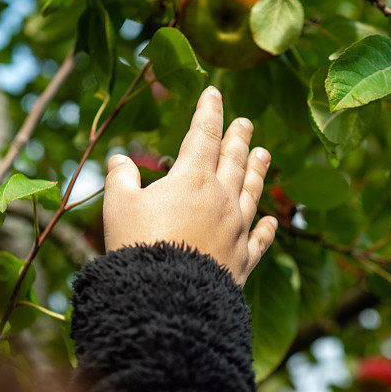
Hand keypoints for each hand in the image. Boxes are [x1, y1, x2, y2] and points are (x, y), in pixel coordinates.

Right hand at [102, 86, 277, 283]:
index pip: (204, 134)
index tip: (214, 93)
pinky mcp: (244, 259)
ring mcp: (237, 228)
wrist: (166, 298)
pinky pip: (260, 238)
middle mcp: (222, 198)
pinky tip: (271, 220)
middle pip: (234, 158)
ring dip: (258, 169)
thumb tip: (120, 159)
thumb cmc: (138, 247)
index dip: (209, 111)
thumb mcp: (118, 206)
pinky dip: (267, 227)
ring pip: (252, 191)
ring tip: (263, 153)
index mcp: (192, 179)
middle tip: (245, 122)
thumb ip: (121, 178)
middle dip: (238, 136)